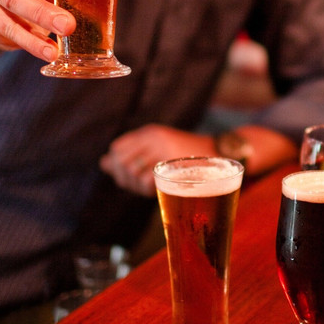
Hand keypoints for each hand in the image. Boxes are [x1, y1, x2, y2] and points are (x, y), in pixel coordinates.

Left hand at [100, 125, 216, 196]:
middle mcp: (152, 138)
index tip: (127, 176)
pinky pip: (146, 180)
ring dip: (135, 186)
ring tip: (149, 188)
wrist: (220, 154)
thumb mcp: (160, 150)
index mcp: (149, 133)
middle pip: (120, 161)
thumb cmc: (189, 156)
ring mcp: (162, 149)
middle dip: (123, 178)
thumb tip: (103, 163)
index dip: (116, 166)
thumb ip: (132, 156)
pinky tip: (158, 190)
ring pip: (131, 171)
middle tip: (137, 187)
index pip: (117, 148)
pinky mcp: (171, 162)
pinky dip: (147, 190)